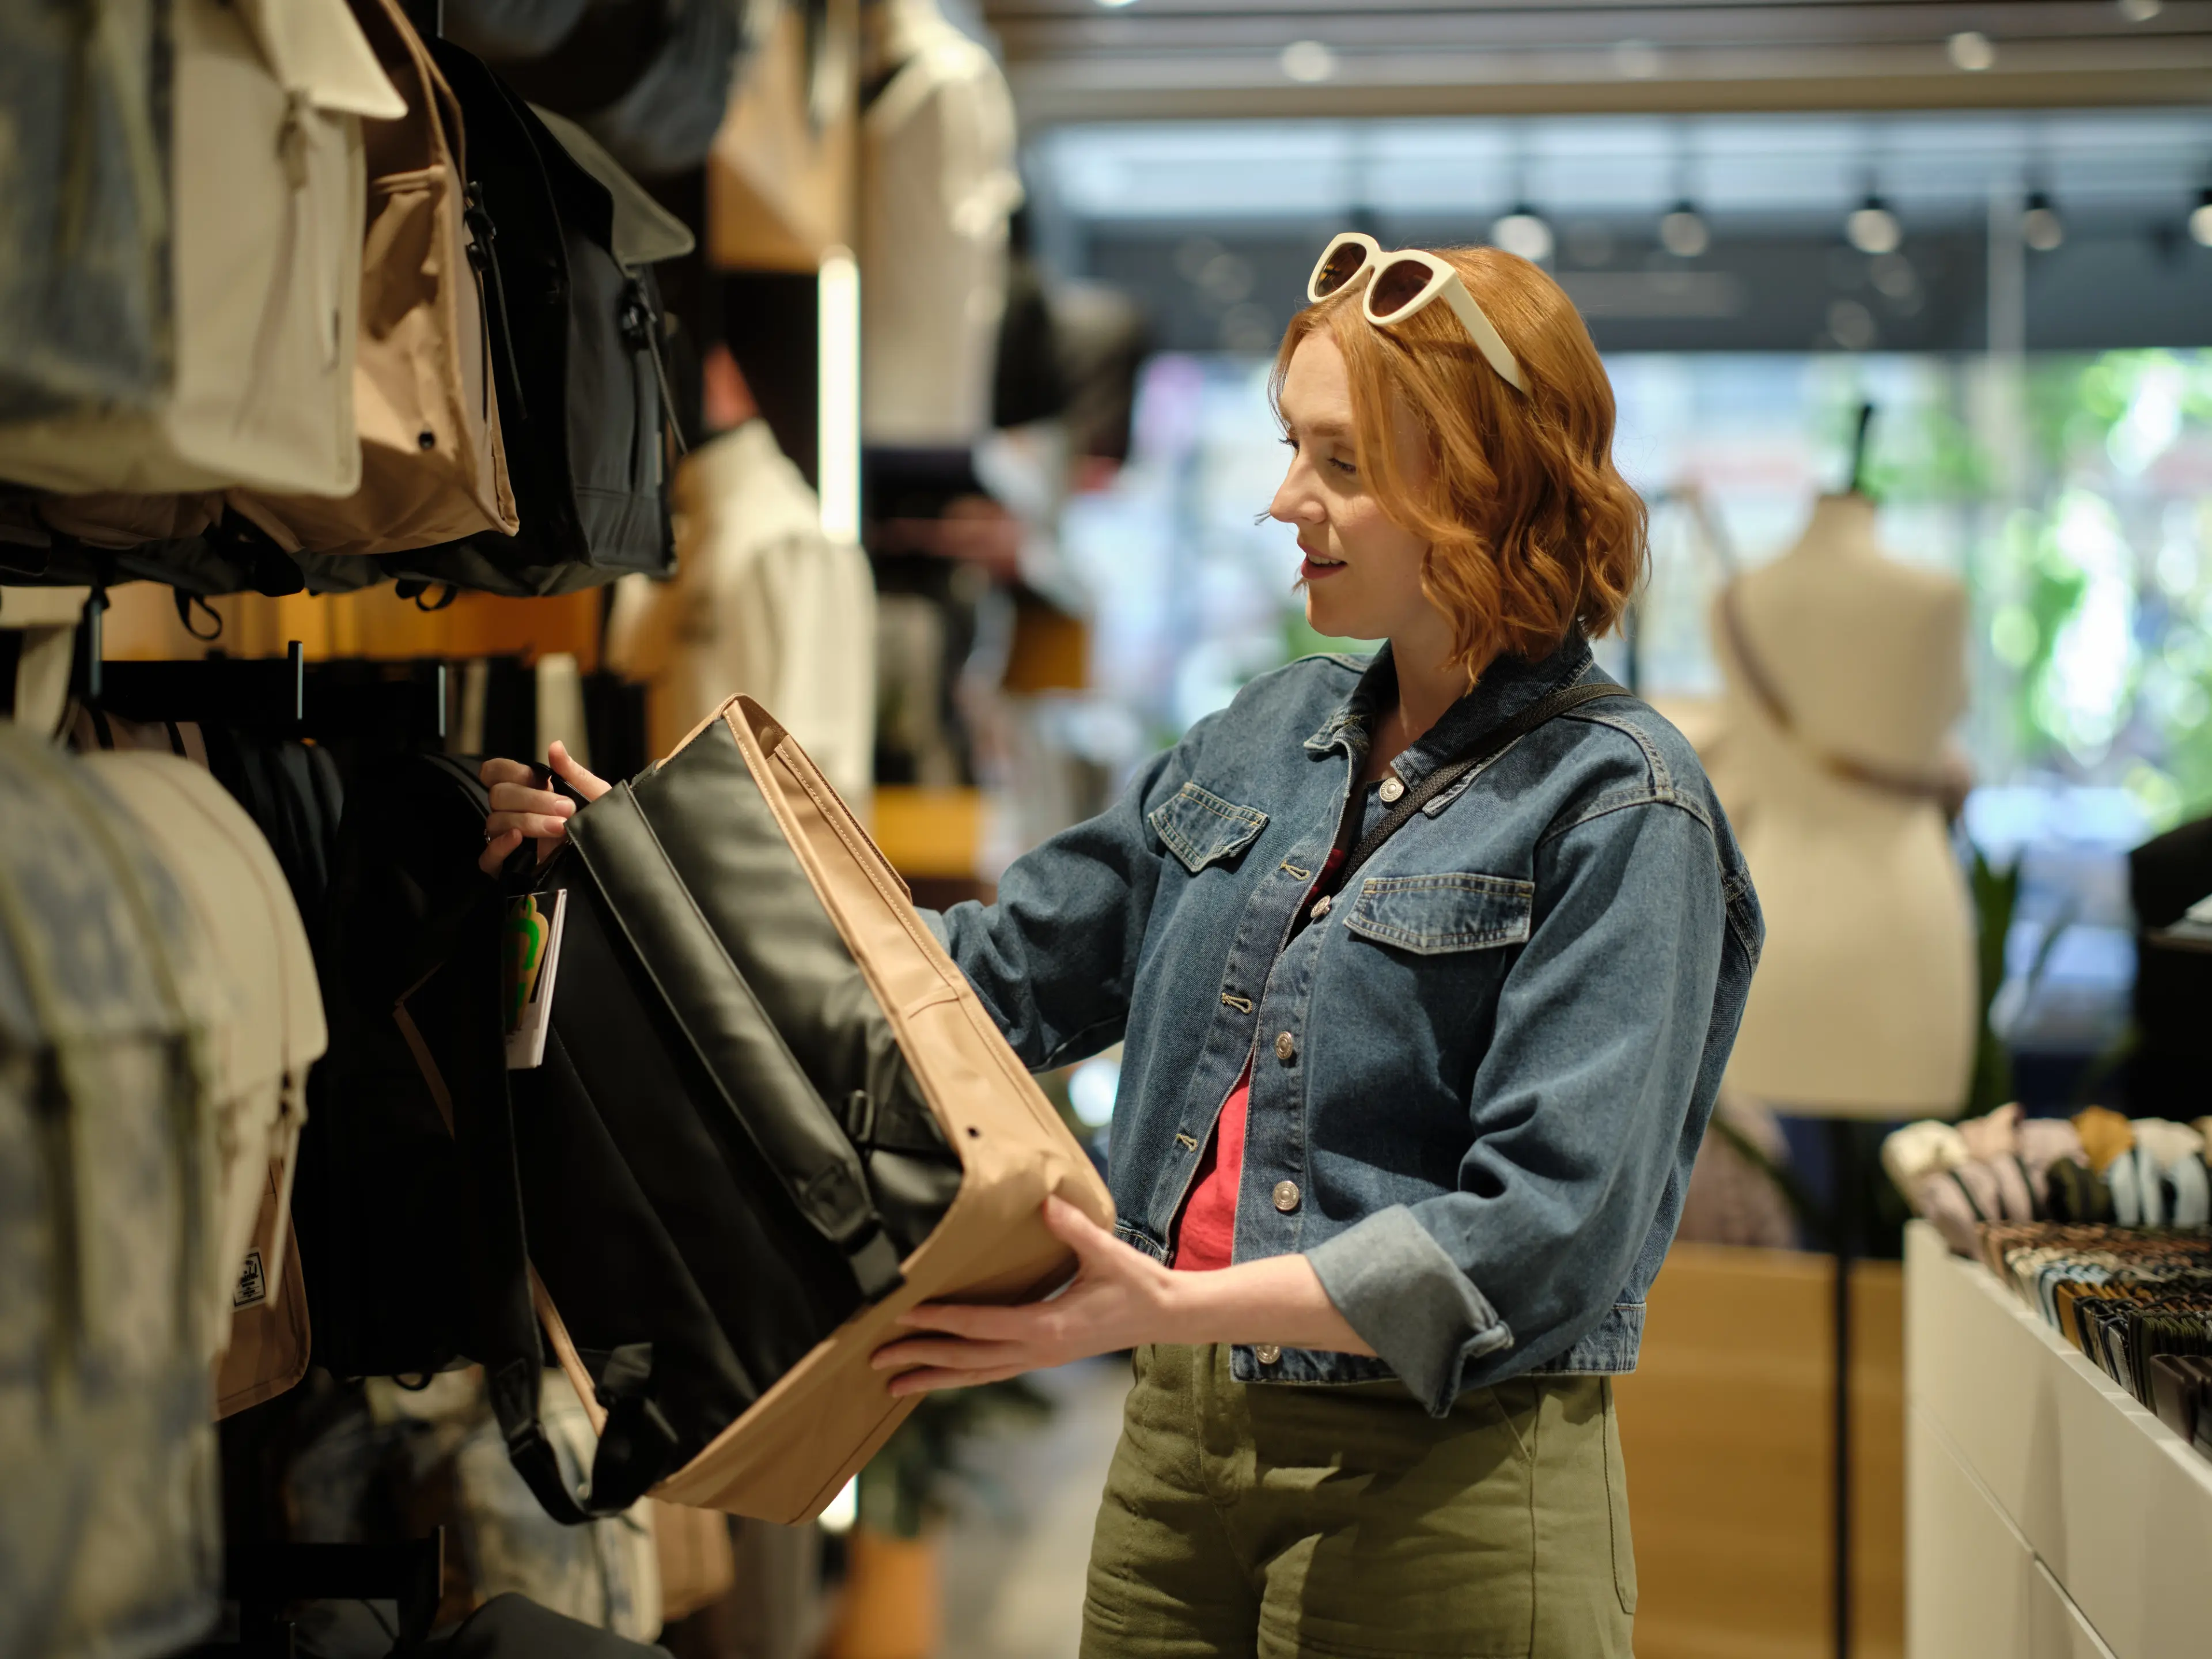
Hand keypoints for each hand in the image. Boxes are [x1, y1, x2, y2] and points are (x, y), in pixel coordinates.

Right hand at [477, 740, 610, 875]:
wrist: (608, 861)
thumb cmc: (601, 826)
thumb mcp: (596, 797)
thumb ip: (574, 773)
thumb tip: (555, 747)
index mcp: (528, 792)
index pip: (496, 772)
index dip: (513, 772)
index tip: (543, 780)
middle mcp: (513, 813)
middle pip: (498, 795)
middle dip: (533, 800)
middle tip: (567, 809)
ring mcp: (508, 839)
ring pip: (496, 822)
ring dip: (528, 821)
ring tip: (560, 828)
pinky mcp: (507, 867)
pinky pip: (488, 857)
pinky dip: (500, 846)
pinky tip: (518, 839)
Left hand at [871, 1197, 1177, 1395]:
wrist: (1166, 1316)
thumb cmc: (1137, 1283)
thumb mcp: (1108, 1254)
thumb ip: (1075, 1229)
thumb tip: (1046, 1201)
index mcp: (1048, 1327)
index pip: (982, 1326)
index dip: (941, 1320)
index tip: (905, 1314)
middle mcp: (1038, 1350)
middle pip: (968, 1359)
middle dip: (921, 1359)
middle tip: (876, 1358)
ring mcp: (1040, 1358)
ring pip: (977, 1374)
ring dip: (934, 1377)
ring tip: (891, 1384)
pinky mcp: (1044, 1356)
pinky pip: (993, 1371)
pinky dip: (961, 1375)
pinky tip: (940, 1375)